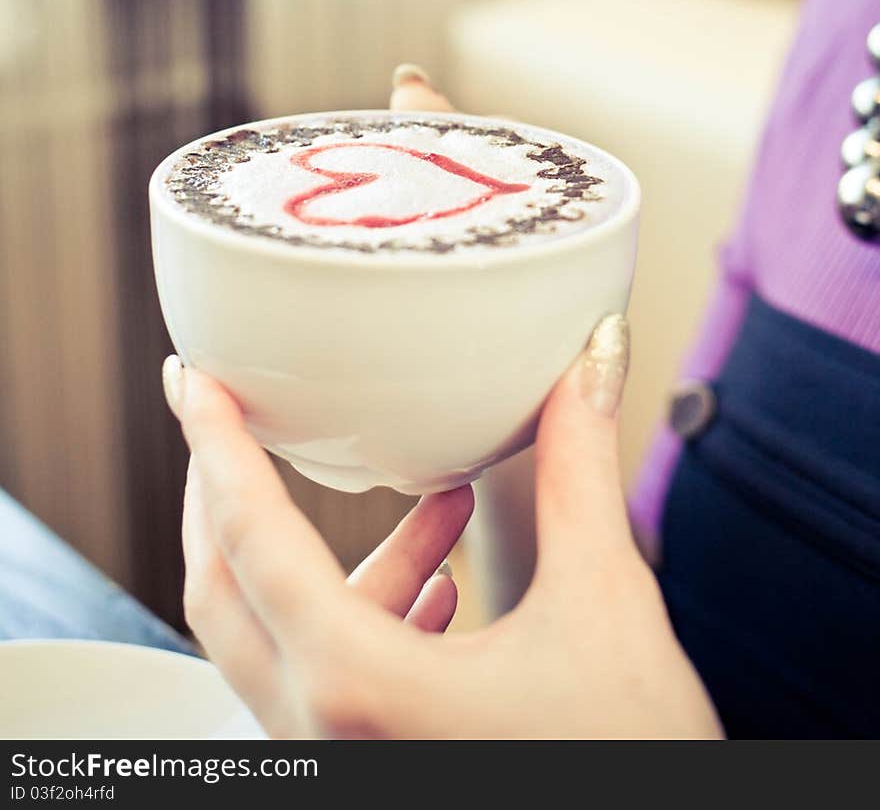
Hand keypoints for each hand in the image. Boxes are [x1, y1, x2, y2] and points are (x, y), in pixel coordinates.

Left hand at [162, 311, 722, 739]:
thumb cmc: (627, 762)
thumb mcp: (604, 606)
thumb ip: (580, 472)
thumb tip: (591, 366)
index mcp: (359, 686)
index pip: (253, 535)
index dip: (218, 444)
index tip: (196, 382)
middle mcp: (326, 733)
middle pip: (224, 590)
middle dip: (226, 493)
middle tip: (235, 419)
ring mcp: (340, 760)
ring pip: (279, 635)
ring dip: (338, 557)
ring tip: (436, 498)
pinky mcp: (371, 766)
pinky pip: (330, 678)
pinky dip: (370, 615)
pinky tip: (445, 589)